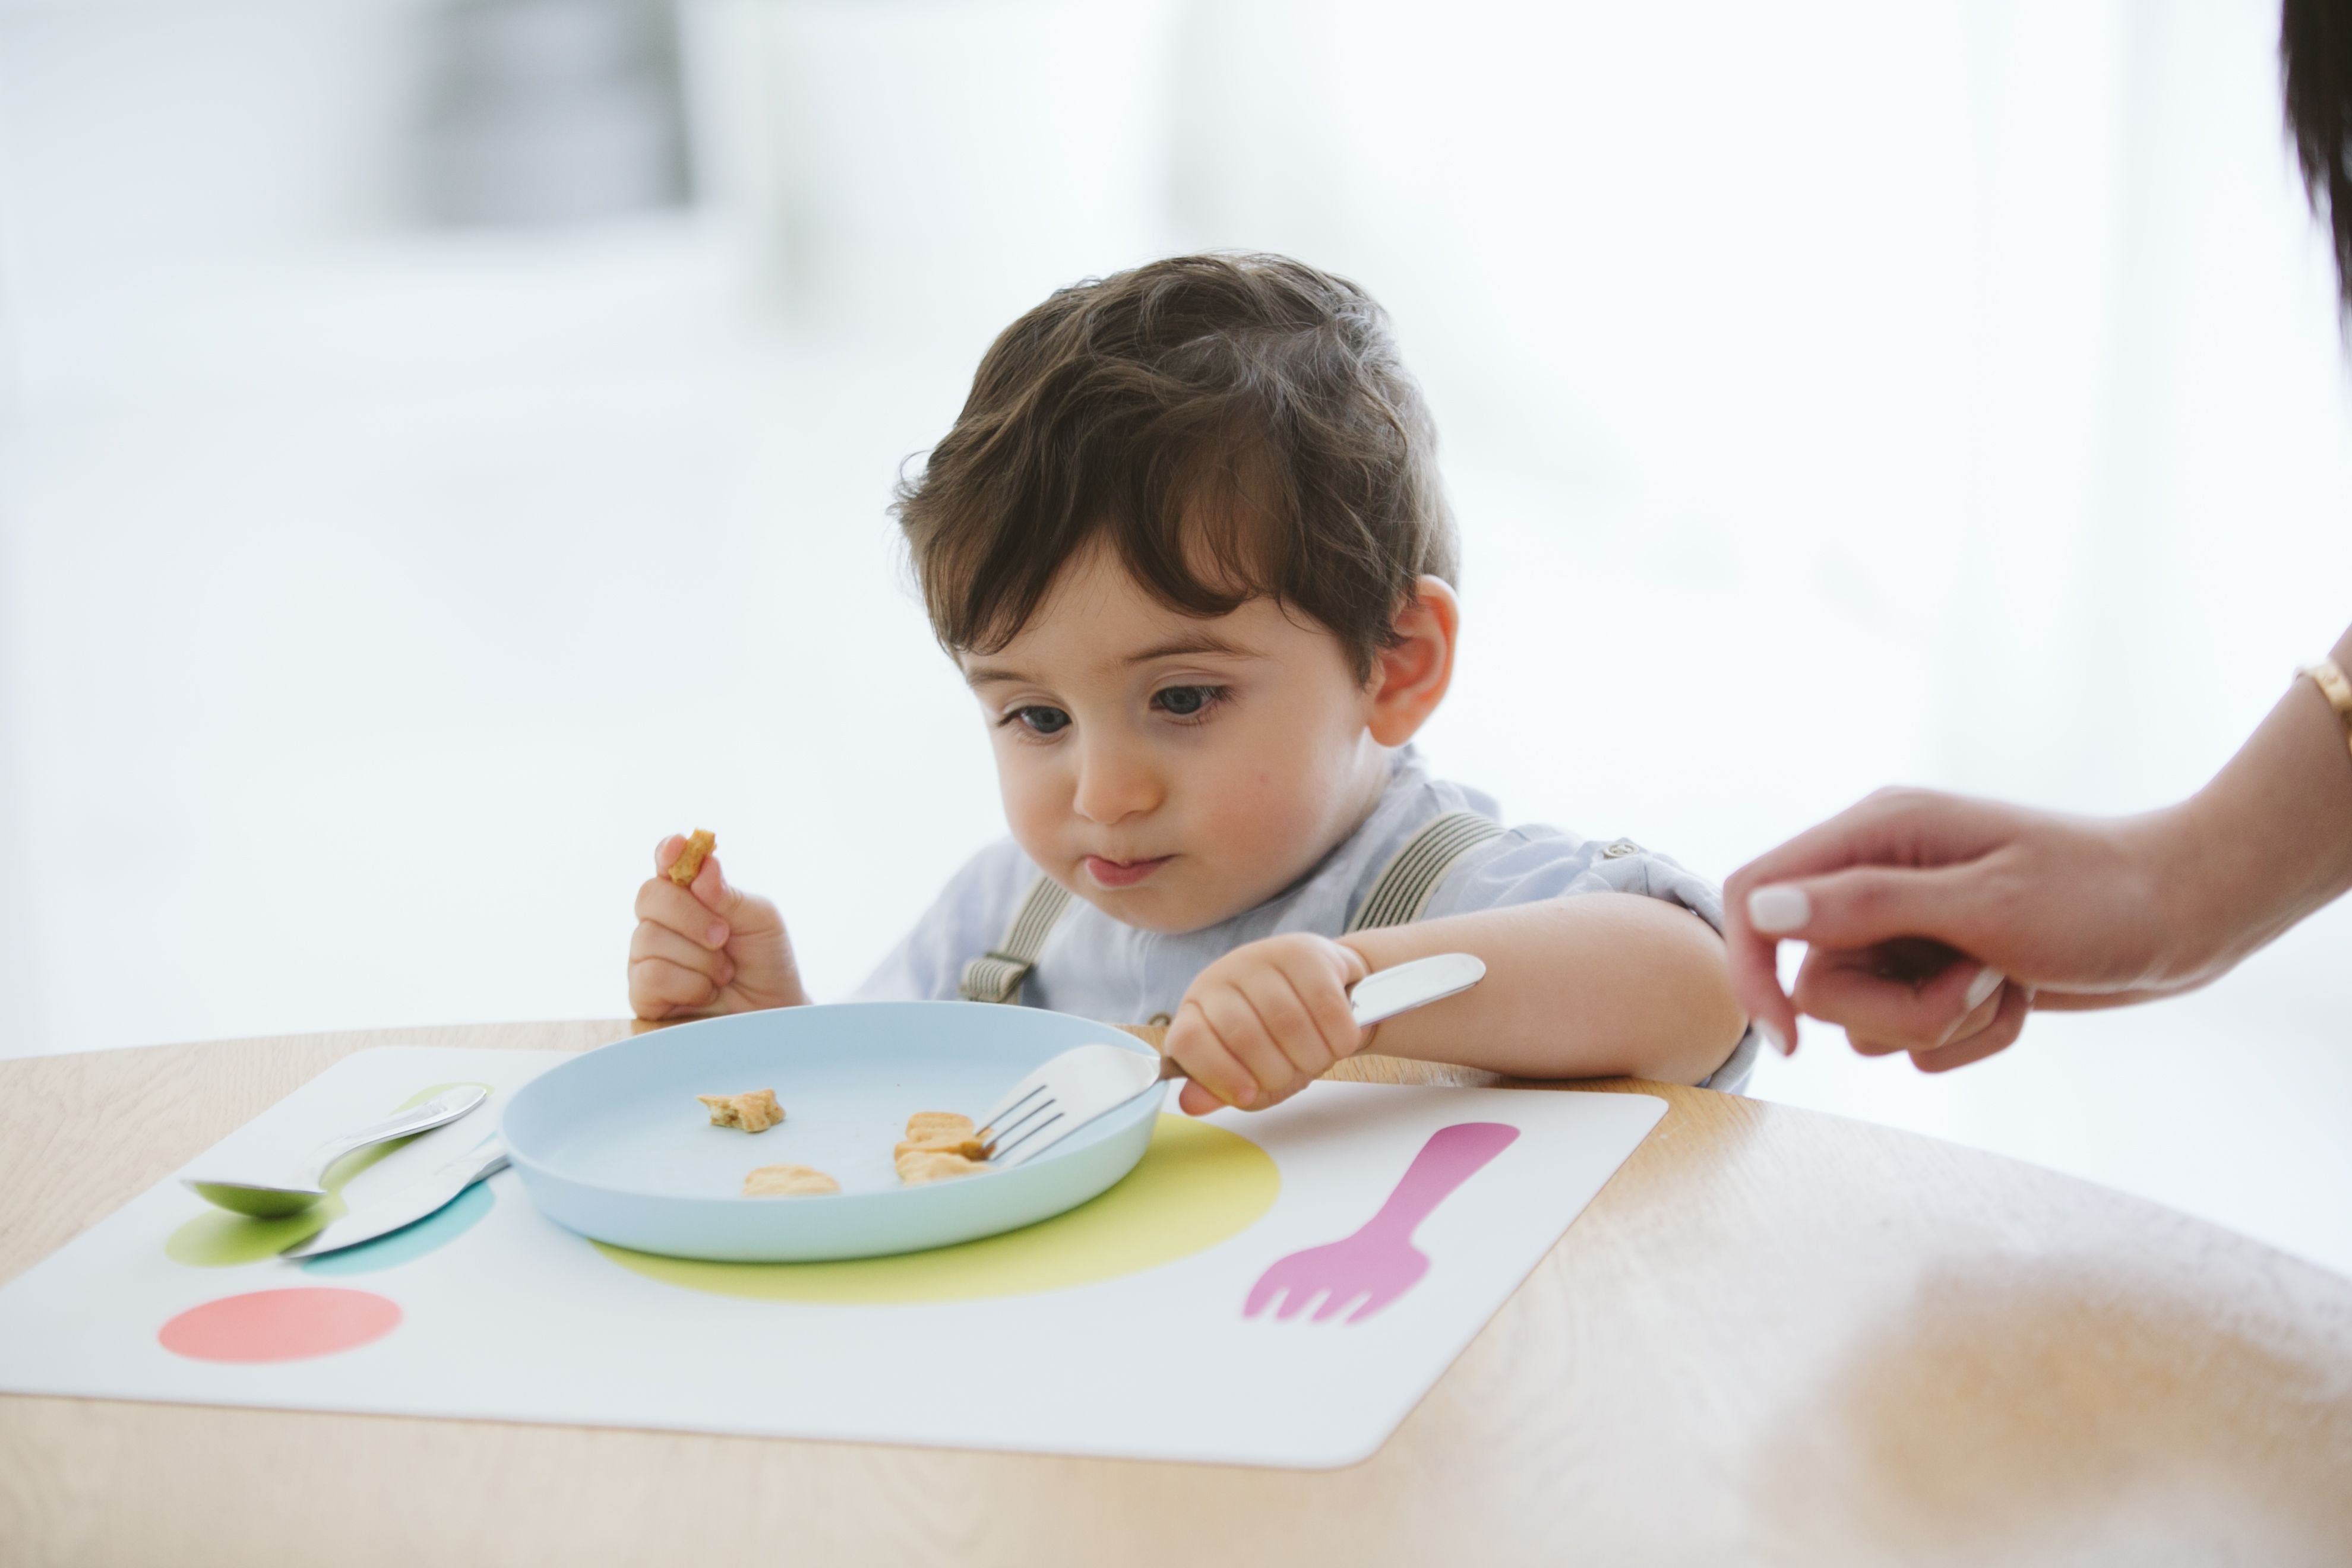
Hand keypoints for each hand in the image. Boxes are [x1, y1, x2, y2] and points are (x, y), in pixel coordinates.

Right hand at [627, 834, 804, 1019]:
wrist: (772, 1014)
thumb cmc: (767, 963)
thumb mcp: (760, 921)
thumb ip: (729, 895)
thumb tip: (702, 866)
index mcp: (691, 895)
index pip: (667, 863)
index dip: (668, 852)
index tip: (679, 847)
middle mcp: (662, 922)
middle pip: (649, 896)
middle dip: (690, 915)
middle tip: (723, 936)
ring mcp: (647, 957)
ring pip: (648, 939)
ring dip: (698, 959)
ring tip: (723, 974)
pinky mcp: (643, 994)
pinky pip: (650, 976)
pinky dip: (688, 984)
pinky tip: (706, 992)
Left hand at [1163, 933, 1370, 1113]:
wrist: (1328, 989)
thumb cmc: (1282, 1037)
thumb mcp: (1250, 1072)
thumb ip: (1221, 1089)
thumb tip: (1192, 1104)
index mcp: (1198, 1009)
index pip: (1189, 1041)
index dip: (1217, 1075)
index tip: (1248, 1094)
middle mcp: (1222, 976)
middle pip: (1244, 1037)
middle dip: (1278, 1072)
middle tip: (1294, 1072)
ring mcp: (1262, 958)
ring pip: (1288, 1023)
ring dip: (1312, 1057)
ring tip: (1316, 1056)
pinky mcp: (1305, 951)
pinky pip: (1326, 1007)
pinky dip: (1338, 1038)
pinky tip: (1336, 1040)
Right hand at [1723, 788, 2189, 1071]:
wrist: (2190, 915)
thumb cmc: (2100, 897)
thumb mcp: (1982, 904)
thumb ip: (1866, 905)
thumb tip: (1763, 909)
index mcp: (1876, 835)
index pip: (1758, 899)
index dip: (1753, 969)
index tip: (1788, 1040)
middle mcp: (1879, 878)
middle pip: (1818, 980)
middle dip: (1893, 1009)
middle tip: (1972, 987)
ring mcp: (1909, 928)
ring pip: (1863, 1017)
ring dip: (1937, 1022)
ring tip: (2004, 982)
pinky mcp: (1938, 971)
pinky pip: (1912, 1038)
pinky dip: (1966, 1035)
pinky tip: (2016, 996)